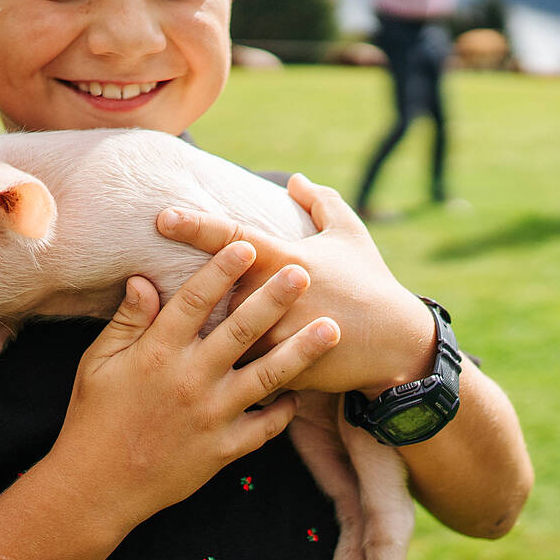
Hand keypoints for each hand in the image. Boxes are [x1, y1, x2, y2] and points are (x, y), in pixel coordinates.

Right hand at [54, 242, 339, 527]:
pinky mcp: (223, 449)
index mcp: (157, 353)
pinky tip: (300, 393)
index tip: (247, 244)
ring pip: (267, 376)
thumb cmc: (94, 418)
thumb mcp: (98, 363)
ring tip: (331, 329)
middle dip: (275, 298)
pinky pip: (264, 427)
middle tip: (304, 272)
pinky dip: (284, 410)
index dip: (221, 270)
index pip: (195, 301)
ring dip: (302, 350)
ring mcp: (211, 416)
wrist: (98, 487)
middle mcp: (190, 380)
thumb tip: (142, 278)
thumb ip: (127, 321)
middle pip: (241, 330)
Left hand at [157, 176, 436, 398]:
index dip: (196, 226)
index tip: (162, 217)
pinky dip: (232, 372)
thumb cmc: (371, 283)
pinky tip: (214, 378)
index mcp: (287, 259)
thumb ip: (321, 203)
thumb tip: (295, 180)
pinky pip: (246, 372)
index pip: (232, 237)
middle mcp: (277, 295)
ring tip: (190, 342)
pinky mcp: (284, 370)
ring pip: (226, 337)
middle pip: (216, 293)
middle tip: (163, 289)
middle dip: (194, 293)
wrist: (398, 344)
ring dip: (209, 339)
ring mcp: (280, 335)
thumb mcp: (351, 236)